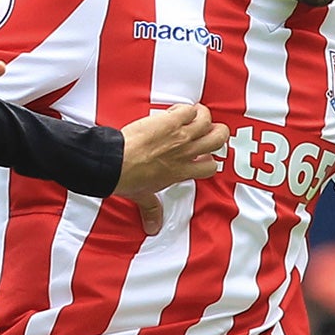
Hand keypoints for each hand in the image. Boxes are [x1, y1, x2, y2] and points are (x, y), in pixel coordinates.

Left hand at [113, 103, 226, 233]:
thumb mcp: (143, 197)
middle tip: (205, 130)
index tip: (201, 156)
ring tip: (190, 116)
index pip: (211, 167)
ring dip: (201, 115)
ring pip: (207, 120)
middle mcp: (185, 153)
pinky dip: (184, 107)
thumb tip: (152, 227)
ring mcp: (180, 135)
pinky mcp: (170, 120)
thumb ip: (151, 210)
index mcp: (181, 172)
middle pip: (219, 138)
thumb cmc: (128, 179)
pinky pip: (189, 109)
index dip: (209, 159)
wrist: (115, 163)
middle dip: (216, 132)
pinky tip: (174, 111)